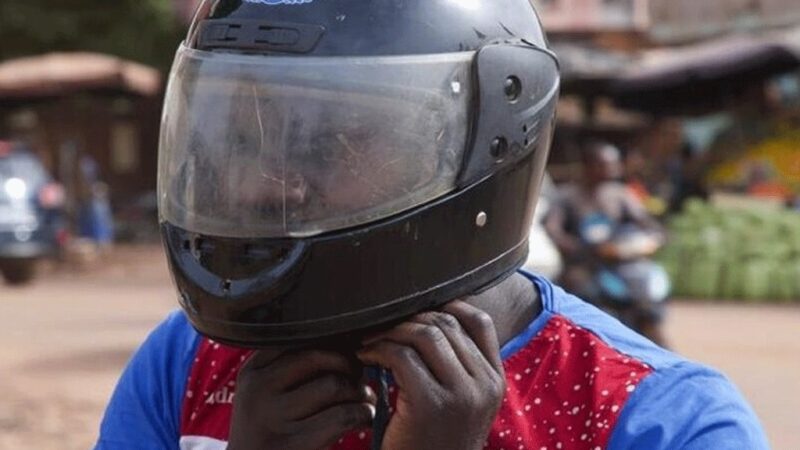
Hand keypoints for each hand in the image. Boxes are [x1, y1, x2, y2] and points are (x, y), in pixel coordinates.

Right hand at [228, 349, 375, 449]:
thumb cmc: (269, 433)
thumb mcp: (264, 395)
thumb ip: (290, 369)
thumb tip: (344, 342)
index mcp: (252, 371)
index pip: (300, 339)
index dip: (333, 345)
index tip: (346, 356)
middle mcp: (257, 389)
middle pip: (319, 355)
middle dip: (349, 364)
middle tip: (359, 377)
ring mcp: (272, 418)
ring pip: (333, 385)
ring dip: (359, 391)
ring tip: (364, 400)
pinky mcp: (292, 445)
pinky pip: (341, 416)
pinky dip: (361, 414)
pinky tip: (363, 418)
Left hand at [357, 301, 505, 449]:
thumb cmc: (433, 446)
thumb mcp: (460, 407)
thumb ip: (456, 370)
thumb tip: (427, 322)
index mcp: (496, 382)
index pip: (481, 321)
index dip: (447, 306)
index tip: (417, 311)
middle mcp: (486, 385)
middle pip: (447, 323)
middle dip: (408, 319)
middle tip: (381, 329)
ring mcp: (462, 395)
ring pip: (425, 334)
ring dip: (390, 332)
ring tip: (370, 343)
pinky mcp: (432, 405)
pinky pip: (401, 356)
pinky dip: (378, 350)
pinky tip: (365, 358)